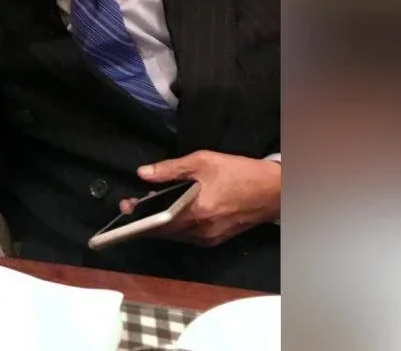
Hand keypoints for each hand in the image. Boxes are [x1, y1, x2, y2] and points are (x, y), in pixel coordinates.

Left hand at [119, 150, 280, 246]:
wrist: (275, 190)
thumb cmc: (239, 172)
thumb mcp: (203, 161)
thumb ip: (170, 169)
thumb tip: (143, 173)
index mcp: (196, 212)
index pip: (158, 223)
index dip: (138, 217)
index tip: (125, 208)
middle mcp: (201, 231)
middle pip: (164, 231)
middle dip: (146, 219)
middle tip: (133, 204)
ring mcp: (210, 238)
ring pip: (175, 235)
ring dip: (161, 223)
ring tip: (150, 205)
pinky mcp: (217, 239)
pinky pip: (188, 236)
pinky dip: (177, 226)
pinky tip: (172, 212)